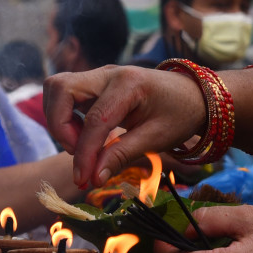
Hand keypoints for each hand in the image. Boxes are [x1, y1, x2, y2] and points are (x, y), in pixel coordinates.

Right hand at [44, 66, 206, 187]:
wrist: (193, 95)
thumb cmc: (179, 114)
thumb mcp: (157, 138)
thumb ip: (122, 155)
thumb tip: (93, 178)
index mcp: (129, 84)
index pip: (95, 120)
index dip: (84, 153)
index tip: (83, 178)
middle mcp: (109, 73)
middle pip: (61, 89)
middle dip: (60, 125)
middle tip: (77, 152)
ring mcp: (100, 76)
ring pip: (58, 89)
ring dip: (60, 120)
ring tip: (83, 144)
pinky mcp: (95, 84)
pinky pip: (66, 95)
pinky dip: (66, 116)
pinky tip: (87, 135)